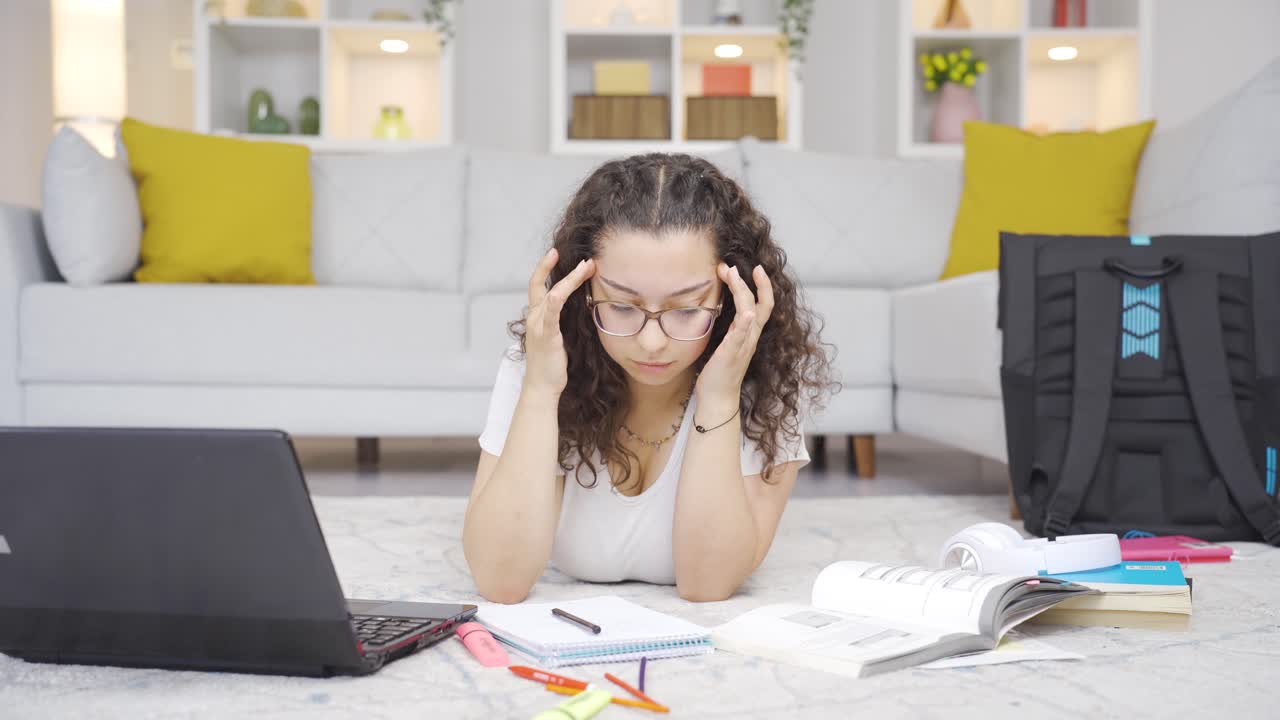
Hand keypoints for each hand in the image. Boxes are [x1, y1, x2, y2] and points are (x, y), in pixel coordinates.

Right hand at [523, 248, 595, 395]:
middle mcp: (534, 317)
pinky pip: (552, 310)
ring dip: (570, 278)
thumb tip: (578, 311)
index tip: (558, 255)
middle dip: (549, 265)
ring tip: (587, 266)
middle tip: (566, 252)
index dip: (544, 269)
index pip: (537, 287)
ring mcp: (538, 325)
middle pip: (537, 283)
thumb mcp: (558, 338)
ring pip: (552, 292)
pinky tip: (570, 286)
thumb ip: (562, 322)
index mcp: (536, 317)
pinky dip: (560, 295)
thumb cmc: (551, 366)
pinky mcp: (547, 334)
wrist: (542, 387)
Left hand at [696, 263, 774, 402]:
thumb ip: (730, 327)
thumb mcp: (726, 342)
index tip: (747, 268)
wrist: (717, 398)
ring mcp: (743, 345)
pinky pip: (741, 337)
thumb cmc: (719, 371)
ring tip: (732, 274)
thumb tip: (721, 308)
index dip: (760, 285)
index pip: (762, 304)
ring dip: (743, 292)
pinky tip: (745, 313)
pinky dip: (745, 324)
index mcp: (748, 333)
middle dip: (752, 282)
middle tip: (734, 265)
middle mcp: (750, 337)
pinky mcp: (732, 354)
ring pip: (751, 314)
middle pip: (762, 305)